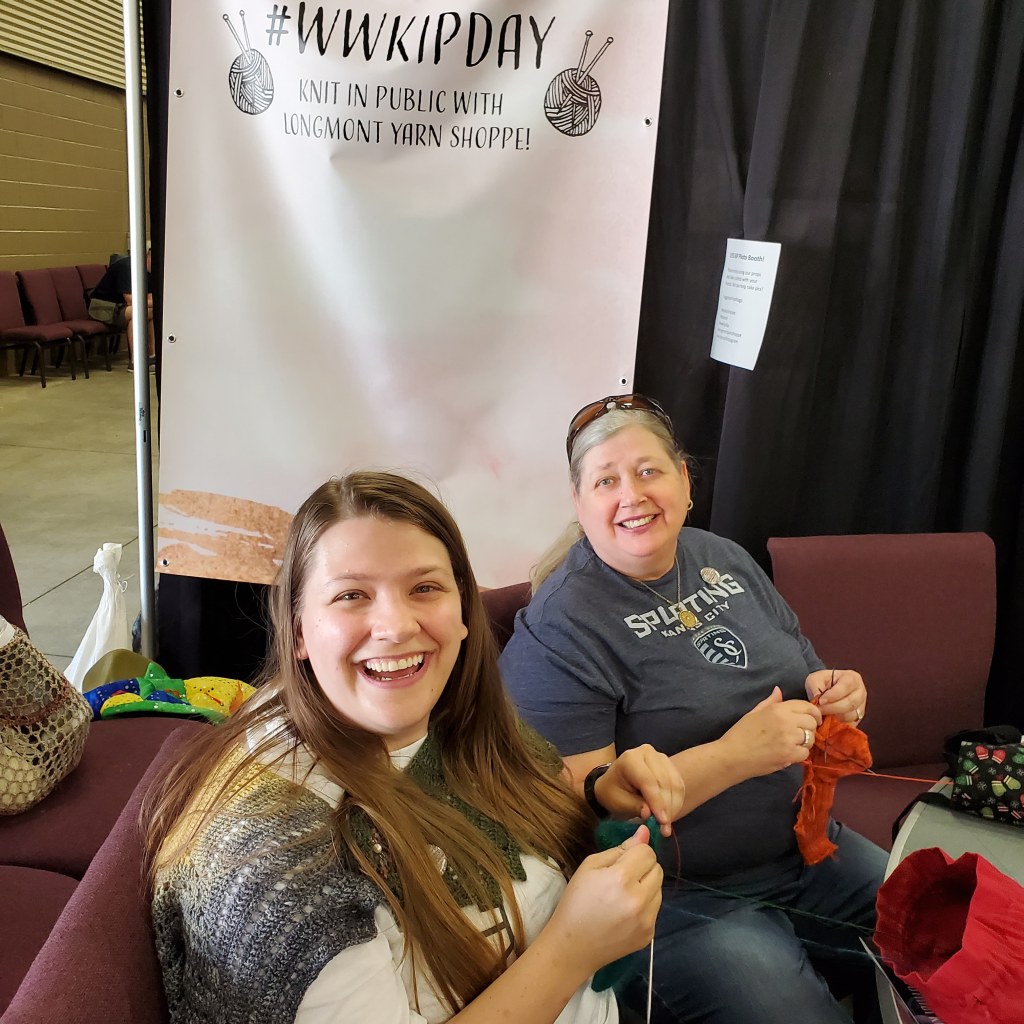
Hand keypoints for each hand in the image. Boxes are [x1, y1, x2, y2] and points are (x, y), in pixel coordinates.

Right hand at [546, 824, 661, 975]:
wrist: (573, 946)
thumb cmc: (576, 901)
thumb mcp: (590, 867)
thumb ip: (620, 849)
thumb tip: (644, 833)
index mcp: (622, 879)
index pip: (648, 852)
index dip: (636, 851)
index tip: (623, 859)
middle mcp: (640, 899)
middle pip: (658, 869)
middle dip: (643, 868)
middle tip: (622, 877)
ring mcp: (647, 920)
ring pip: (659, 889)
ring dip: (646, 886)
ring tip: (623, 895)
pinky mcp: (649, 935)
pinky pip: (655, 909)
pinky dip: (645, 905)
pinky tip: (625, 912)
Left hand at [595, 744, 685, 836]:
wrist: (616, 782)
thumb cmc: (613, 792)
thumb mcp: (618, 802)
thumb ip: (634, 806)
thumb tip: (649, 814)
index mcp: (631, 759)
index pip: (648, 781)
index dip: (657, 802)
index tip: (662, 822)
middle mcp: (647, 753)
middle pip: (664, 782)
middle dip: (667, 808)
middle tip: (665, 830)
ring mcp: (661, 758)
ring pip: (675, 784)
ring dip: (673, 807)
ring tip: (666, 825)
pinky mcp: (669, 766)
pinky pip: (679, 786)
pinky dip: (676, 802)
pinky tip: (670, 815)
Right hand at [721, 685, 822, 775]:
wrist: (732, 755)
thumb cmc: (740, 733)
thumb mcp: (754, 712)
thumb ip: (770, 702)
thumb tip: (778, 690)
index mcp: (777, 709)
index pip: (806, 706)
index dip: (814, 712)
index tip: (814, 718)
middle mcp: (786, 721)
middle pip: (811, 722)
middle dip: (810, 728)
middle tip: (801, 734)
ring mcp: (789, 738)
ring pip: (811, 738)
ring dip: (805, 741)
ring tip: (793, 744)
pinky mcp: (789, 755)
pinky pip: (805, 753)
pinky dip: (800, 754)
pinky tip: (789, 753)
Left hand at [806, 669, 865, 724]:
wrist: (826, 691)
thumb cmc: (822, 683)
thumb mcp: (815, 678)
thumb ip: (815, 685)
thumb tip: (817, 697)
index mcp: (852, 678)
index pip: (845, 687)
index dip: (832, 695)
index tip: (820, 700)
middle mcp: (860, 692)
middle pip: (850, 703)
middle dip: (832, 708)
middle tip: (819, 710)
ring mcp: (861, 706)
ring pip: (851, 715)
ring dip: (835, 717)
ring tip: (823, 715)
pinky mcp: (858, 718)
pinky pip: (851, 724)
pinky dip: (839, 724)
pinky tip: (829, 721)